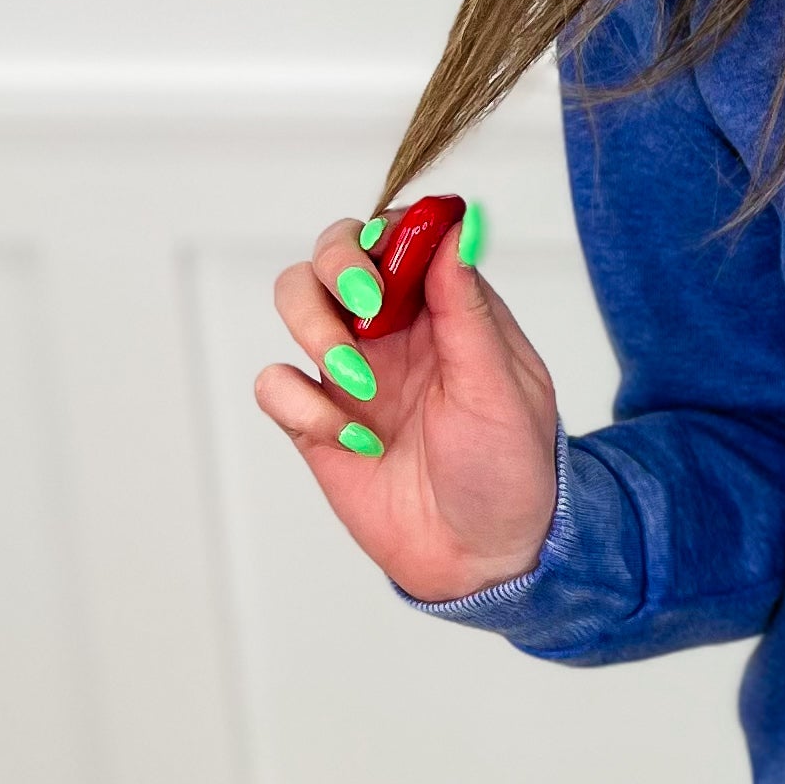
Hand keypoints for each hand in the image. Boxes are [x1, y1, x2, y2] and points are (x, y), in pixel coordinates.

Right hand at [253, 213, 558, 603]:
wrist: (483, 556)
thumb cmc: (509, 468)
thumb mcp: (502, 386)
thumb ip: (468, 309)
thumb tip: (457, 227)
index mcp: (444, 308)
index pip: (400, 236)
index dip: (387, 231)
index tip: (393, 255)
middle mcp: (391, 328)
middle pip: (333, 253)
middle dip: (335, 261)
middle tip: (362, 300)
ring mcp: (349, 370)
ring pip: (295, 302)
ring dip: (314, 329)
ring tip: (360, 384)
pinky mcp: (315, 419)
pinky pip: (275, 383)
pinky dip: (302, 405)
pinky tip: (353, 442)